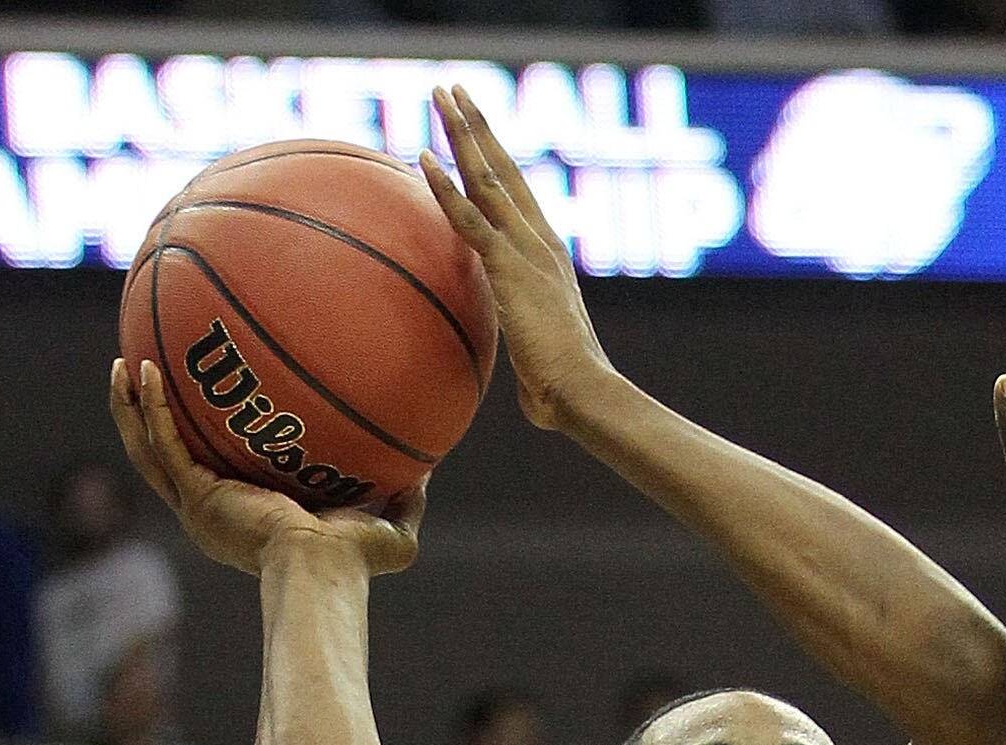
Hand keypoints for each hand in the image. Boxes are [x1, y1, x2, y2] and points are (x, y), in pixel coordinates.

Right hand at [109, 359, 423, 580]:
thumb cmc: (355, 564)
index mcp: (245, 518)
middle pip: (165, 461)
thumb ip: (404, 499)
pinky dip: (149, 410)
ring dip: (131, 410)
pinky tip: (142, 371)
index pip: (214, 475)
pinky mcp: (199, 498)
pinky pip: (163, 446)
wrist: (326, 570)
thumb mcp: (387, 525)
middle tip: (140, 376)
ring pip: (149, 453)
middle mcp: (214, 514)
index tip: (203, 408)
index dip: (202, 442)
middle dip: (148, 420)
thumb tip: (430, 469)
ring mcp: (201, 508)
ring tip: (121, 367)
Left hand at [420, 87, 608, 432]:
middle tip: (455, 89)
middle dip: (477, 126)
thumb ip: (528, 358)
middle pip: (504, 169)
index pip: (519, 195)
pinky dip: (445, 187)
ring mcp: (526, 250)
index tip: (477, 129)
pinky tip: (422, 156)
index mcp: (549, 256)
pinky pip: (469, 219)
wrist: (583, 393)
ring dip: (461, 133)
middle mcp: (540, 241)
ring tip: (440, 94)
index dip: (497, 158)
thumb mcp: (540, 362)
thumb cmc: (565, 393)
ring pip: (487, 177)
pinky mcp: (509, 267)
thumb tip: (529, 392)